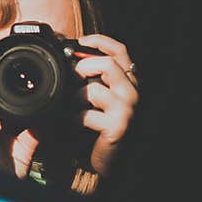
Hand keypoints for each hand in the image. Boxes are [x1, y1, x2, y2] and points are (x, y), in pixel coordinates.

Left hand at [75, 34, 139, 176]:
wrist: (113, 161)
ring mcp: (128, 109)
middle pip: (108, 64)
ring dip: (75, 99)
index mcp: (128, 81)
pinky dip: (73, 119)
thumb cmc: (102, 128)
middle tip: (71, 80)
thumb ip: (91, 79)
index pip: (120, 50)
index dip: (100, 41)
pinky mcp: (118, 126)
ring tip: (72, 109)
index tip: (80, 40)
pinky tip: (73, 125)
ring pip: (94, 90)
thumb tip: (67, 58)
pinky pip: (86, 115)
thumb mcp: (98, 99)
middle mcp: (133, 92)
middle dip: (82, 69)